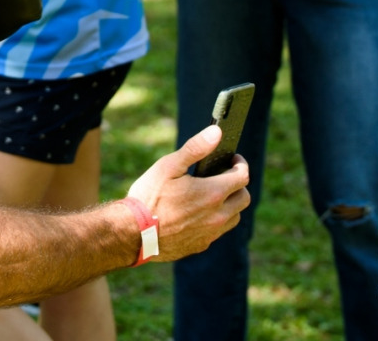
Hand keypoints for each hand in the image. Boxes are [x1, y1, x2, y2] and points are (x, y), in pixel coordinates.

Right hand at [124, 125, 251, 260]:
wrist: (133, 234)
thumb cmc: (148, 197)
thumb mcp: (169, 166)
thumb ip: (196, 148)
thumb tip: (217, 133)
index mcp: (212, 193)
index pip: (242, 177)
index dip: (240, 164)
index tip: (233, 160)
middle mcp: (217, 216)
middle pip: (244, 198)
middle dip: (238, 184)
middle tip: (223, 176)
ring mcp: (210, 233)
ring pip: (234, 216)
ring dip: (230, 204)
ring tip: (211, 194)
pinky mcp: (201, 245)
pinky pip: (218, 231)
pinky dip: (216, 219)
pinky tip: (198, 212)